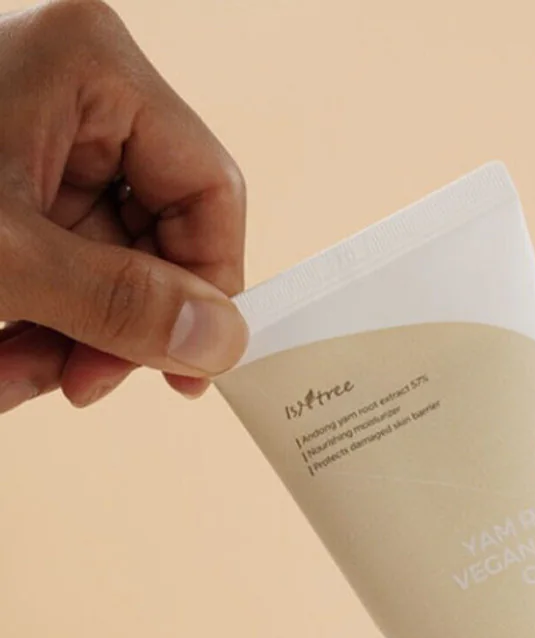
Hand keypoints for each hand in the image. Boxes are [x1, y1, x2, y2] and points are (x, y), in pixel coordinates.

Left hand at [0, 0, 247, 413]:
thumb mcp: (1, 262)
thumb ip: (123, 304)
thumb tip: (222, 342)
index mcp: (88, 66)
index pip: (208, 187)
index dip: (209, 288)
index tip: (186, 370)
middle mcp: (69, 88)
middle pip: (154, 230)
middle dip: (116, 323)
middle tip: (80, 384)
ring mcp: (31, 130)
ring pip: (101, 258)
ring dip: (68, 336)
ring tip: (9, 377)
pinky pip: (52, 260)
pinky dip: (29, 319)